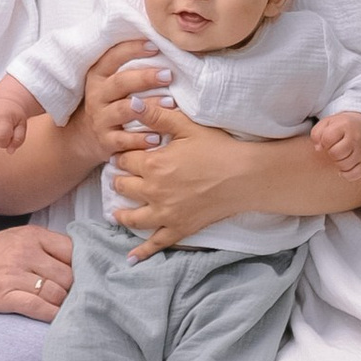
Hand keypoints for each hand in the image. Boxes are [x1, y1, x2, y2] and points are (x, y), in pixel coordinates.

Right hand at [0, 225, 73, 319]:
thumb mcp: (16, 239)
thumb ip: (44, 246)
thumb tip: (78, 261)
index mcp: (31, 236)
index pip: (72, 250)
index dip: (82, 266)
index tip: (83, 277)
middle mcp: (25, 252)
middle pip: (68, 275)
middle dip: (73, 289)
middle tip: (72, 296)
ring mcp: (14, 275)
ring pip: (56, 293)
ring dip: (63, 304)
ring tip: (62, 307)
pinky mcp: (5, 297)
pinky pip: (40, 308)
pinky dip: (52, 315)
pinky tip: (55, 318)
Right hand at [78, 36, 173, 164]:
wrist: (83, 136)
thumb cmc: (108, 101)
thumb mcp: (108, 81)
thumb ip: (127, 64)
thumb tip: (157, 38)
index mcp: (98, 76)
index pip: (112, 57)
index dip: (132, 49)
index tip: (155, 45)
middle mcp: (97, 95)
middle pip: (120, 82)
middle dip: (145, 78)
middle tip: (168, 75)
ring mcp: (100, 119)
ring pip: (123, 110)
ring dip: (147, 107)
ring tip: (170, 103)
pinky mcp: (106, 141)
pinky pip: (123, 141)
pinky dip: (140, 140)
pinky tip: (157, 138)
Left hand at [103, 92, 235, 256]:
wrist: (244, 176)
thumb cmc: (218, 147)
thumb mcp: (186, 126)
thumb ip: (156, 115)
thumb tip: (130, 102)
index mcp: (153, 164)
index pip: (125, 159)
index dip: (123, 155)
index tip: (122, 154)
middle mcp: (153, 191)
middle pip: (124, 187)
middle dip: (119, 181)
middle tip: (119, 178)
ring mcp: (166, 214)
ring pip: (133, 217)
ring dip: (121, 214)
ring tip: (115, 213)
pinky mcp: (180, 228)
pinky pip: (157, 243)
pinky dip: (142, 252)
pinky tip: (132, 259)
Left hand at [312, 110, 360, 176]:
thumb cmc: (341, 126)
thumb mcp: (327, 123)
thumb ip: (317, 133)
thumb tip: (318, 148)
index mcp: (345, 125)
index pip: (328, 138)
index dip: (323, 142)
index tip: (327, 140)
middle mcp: (356, 138)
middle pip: (336, 154)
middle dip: (331, 153)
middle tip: (334, 149)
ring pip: (345, 166)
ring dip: (338, 163)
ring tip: (339, 156)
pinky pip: (356, 174)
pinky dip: (347, 174)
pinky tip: (343, 168)